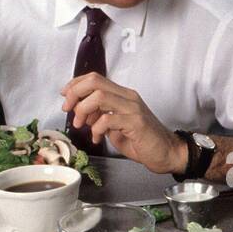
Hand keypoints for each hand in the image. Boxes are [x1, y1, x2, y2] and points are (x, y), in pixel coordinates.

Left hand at [61, 73, 186, 173]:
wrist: (167, 153)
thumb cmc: (143, 141)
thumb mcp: (115, 126)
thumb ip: (100, 116)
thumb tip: (82, 114)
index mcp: (123, 95)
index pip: (95, 78)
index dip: (76, 84)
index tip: (65, 96)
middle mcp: (128, 97)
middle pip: (94, 82)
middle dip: (75, 93)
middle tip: (68, 109)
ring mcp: (133, 108)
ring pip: (99, 96)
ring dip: (83, 110)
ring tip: (81, 125)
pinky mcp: (136, 122)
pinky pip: (107, 119)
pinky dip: (96, 129)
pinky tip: (97, 138)